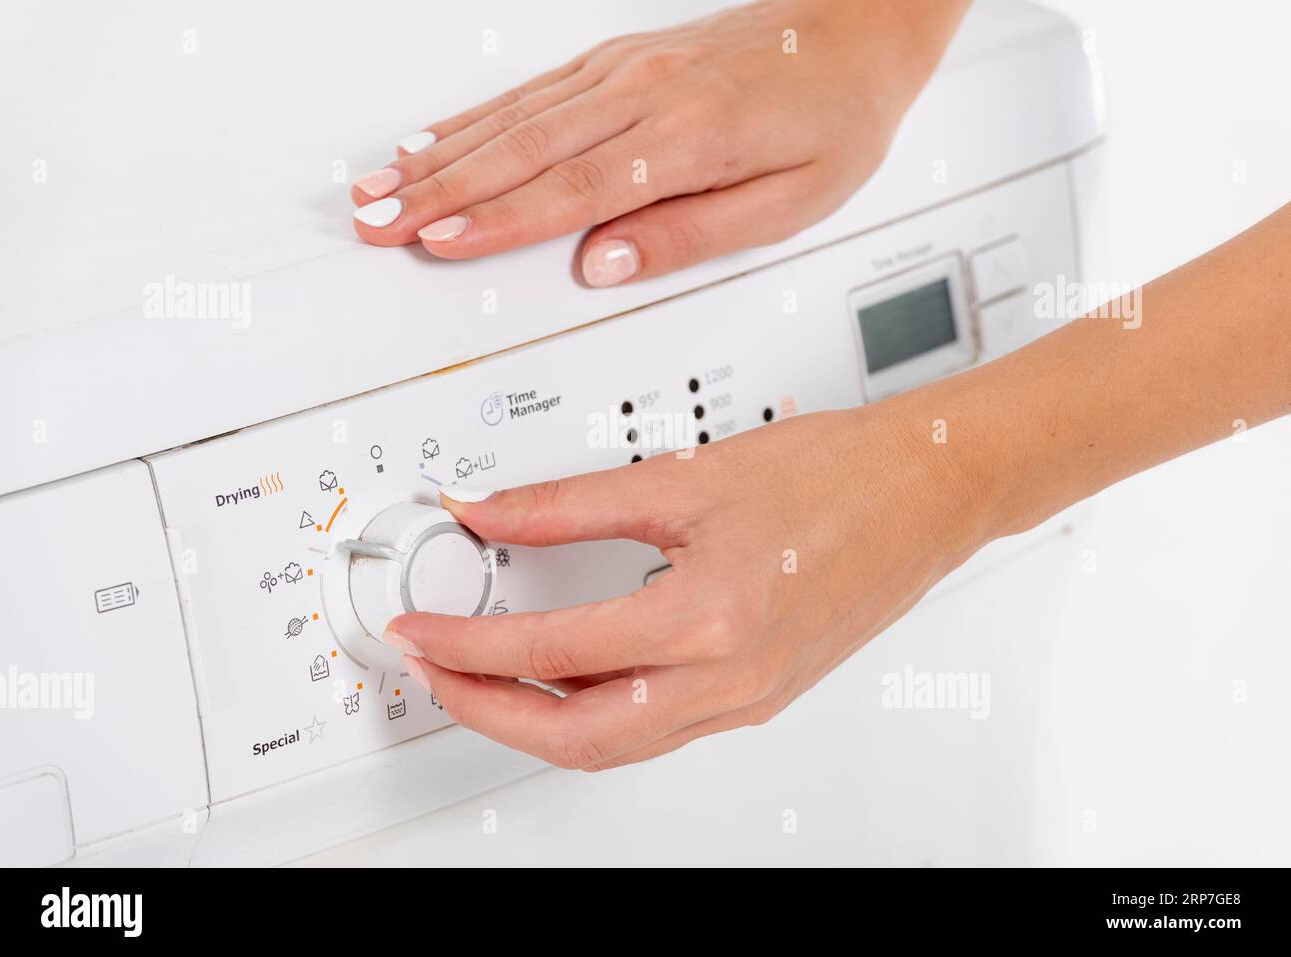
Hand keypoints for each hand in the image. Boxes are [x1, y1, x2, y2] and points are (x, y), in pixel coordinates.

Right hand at [351, 0, 968, 284]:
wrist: (860, 26)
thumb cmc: (835, 115)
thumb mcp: (790, 202)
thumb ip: (692, 235)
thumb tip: (607, 265)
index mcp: (690, 134)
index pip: (572, 187)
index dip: (498, 220)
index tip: (439, 242)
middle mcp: (646, 90)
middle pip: (521, 148)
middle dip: (437, 190)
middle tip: (376, 223)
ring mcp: (627, 67)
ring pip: (513, 114)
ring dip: (439, 153)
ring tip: (379, 184)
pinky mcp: (622, 57)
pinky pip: (531, 88)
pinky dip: (475, 116)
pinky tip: (437, 136)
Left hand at [382, 399, 994, 769]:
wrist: (930, 488)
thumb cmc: (839, 474)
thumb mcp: (685, 476)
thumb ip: (569, 503)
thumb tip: (490, 512)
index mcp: (709, 620)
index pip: (551, 652)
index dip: (467, 642)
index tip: (419, 628)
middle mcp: (730, 679)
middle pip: (573, 735)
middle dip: (484, 710)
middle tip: (432, 669)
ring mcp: (747, 699)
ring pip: (614, 744)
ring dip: (534, 720)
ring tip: (483, 675)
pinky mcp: (758, 696)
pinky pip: (656, 730)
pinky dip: (594, 714)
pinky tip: (567, 677)